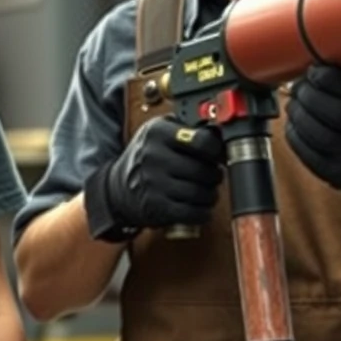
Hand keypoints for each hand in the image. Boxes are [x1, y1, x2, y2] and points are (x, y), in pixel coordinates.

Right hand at [84, 116, 224, 237]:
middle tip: (210, 174)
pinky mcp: (156, 207)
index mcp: (157, 132)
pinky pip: (194, 213)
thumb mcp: (159, 131)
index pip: (203, 141)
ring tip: (204, 190)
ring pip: (202, 193)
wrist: (117, 188)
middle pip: (206, 170)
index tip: (215, 154)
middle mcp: (153, 156)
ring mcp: (153, 183)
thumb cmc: (147, 158)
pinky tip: (199, 206)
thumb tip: (223, 134)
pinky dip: (202, 212)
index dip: (216, 149)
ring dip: (210, 195)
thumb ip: (187, 127)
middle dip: (214, 175)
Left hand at [284, 65, 340, 203]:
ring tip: (296, 100)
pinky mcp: (333, 176)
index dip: (327, 79)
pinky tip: (295, 121)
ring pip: (316, 134)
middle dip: (310, 94)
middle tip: (301, 85)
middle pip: (333, 114)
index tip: (315, 70)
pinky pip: (305, 152)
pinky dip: (295, 132)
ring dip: (299, 112)